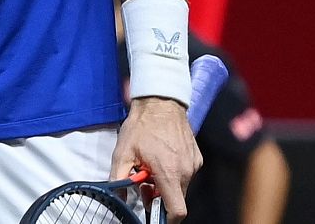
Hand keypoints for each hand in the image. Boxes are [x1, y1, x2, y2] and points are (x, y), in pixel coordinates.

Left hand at [111, 97, 201, 220]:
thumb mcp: (123, 152)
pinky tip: (161, 159)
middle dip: (160, 198)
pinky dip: (174, 173)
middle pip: (176, 199)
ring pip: (180, 186)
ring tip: (151, 167)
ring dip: (166, 184)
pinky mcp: (196, 158)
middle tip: (144, 184)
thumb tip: (118, 197)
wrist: (160, 102)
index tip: (155, 216)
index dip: (166, 219)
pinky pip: (186, 174)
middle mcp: (186, 171)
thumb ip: (119, 178)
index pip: (177, 210)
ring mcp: (193, 164)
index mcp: (169, 173)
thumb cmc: (141, 126)